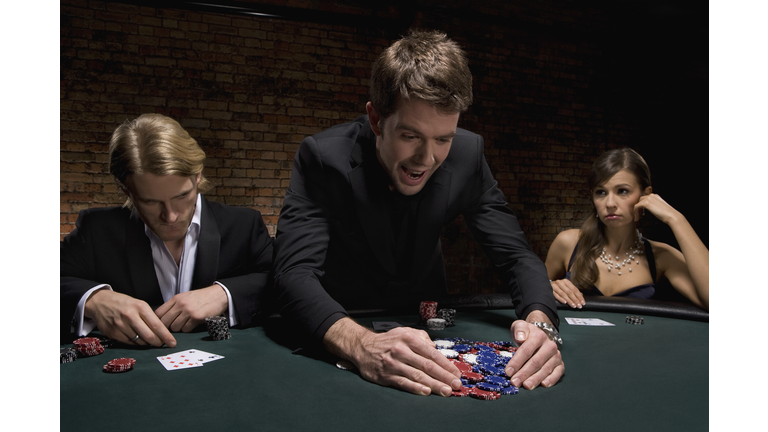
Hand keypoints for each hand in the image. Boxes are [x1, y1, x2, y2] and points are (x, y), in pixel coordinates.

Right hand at [84, 289, 175, 347]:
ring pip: (139, 341)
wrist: (100, 301)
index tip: (172, 343)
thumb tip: (162, 332)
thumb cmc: (123, 303)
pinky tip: (136, 338)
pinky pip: (129, 343)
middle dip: (158, 343)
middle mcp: (130, 316)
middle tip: (161, 344)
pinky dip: (135, 343)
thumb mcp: (138, 304)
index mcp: (140, 307)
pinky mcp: (113, 333)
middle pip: (149, 336)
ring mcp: (120, 325)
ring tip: (147, 339)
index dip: (166, 336)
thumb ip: (149, 317)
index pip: (157, 325)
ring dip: (146, 343)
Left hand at [155, 284, 228, 332]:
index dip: (158, 321)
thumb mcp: (185, 297)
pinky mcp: (197, 317)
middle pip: (164, 322)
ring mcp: (188, 311)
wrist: (218, 295)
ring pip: (175, 327)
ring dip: (179, 328)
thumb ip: (174, 305)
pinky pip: (186, 329)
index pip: (158, 313)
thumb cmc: (202, 297)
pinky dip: (188, 329)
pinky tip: (192, 324)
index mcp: (176, 298)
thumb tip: (163, 318)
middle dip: (167, 327)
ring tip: (185, 324)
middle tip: (173, 327)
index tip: (162, 325)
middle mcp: (180, 304)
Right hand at [325, 318, 461, 396]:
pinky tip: (426, 392)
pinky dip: (415, 388)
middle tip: (456, 385)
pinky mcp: (386, 375)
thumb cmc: (388, 341)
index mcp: (409, 339)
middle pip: (427, 366)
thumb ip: (422, 338)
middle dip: (444, 377)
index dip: (446, 365)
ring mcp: (394, 364)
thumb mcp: (405, 331)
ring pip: (417, 376)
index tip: (456, 373)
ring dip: (434, 385)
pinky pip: (403, 383)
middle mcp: (401, 350)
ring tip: (446, 391)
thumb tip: (435, 348)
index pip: (432, 353)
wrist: (363, 347)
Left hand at [505, 318, 563, 389]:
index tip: (508, 372)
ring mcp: (556, 355)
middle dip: (524, 373)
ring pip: (546, 369)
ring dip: (535, 379)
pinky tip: (544, 384)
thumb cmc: (526, 334)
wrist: (540, 335)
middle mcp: (550, 346)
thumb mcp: (519, 327)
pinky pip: (558, 373)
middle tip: (515, 382)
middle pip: (536, 361)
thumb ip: (519, 329)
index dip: (517, 362)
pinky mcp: (560, 364)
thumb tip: (521, 338)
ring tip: (526, 386)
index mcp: (539, 336)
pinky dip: (552, 379)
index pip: (526, 350)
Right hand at [551, 279, 584, 307]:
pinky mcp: (550, 290)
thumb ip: (573, 291)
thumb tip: (581, 295)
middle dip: (575, 300)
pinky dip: (561, 299)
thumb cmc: (558, 287)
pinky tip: (565, 302)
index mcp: (566, 281)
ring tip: (573, 306)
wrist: (545, 284)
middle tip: (579, 306)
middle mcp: (560, 283)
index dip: (579, 296)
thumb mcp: (566, 287)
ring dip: (569, 300)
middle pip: (570, 292)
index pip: (575, 289)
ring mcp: (555, 286)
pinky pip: (556, 295)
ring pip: (563, 294)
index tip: (583, 302)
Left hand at [635, 193, 680, 224]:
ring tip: (637, 217)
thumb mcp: (658, 208)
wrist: (671, 215)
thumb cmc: (667, 214)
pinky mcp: (646, 203)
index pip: (645, 198)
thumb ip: (653, 206)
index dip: (641, 205)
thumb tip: (648, 209)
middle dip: (638, 207)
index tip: (640, 212)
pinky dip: (635, 212)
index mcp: (655, 196)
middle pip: (640, 200)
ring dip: (636, 210)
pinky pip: (636, 206)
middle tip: (638, 215)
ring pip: (638, 203)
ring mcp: (649, 199)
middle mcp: (652, 196)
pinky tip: (637, 218)